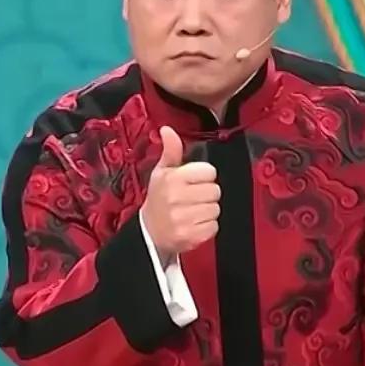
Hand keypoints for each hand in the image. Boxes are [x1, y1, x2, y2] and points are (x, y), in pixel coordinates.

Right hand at [141, 126, 220, 261]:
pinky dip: (207, 227)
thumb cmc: (159, 199)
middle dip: (207, 194)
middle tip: (193, 198)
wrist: (149, 232)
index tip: (193, 182)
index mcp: (172, 178)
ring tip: (193, 211)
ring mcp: (183, 218)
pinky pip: (214, 227)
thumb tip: (168, 129)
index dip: (203, 176)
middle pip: (215, 190)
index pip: (209, 171)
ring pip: (216, 209)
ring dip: (207, 211)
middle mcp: (176, 198)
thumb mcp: (162, 172)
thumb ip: (171, 150)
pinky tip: (194, 224)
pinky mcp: (190, 236)